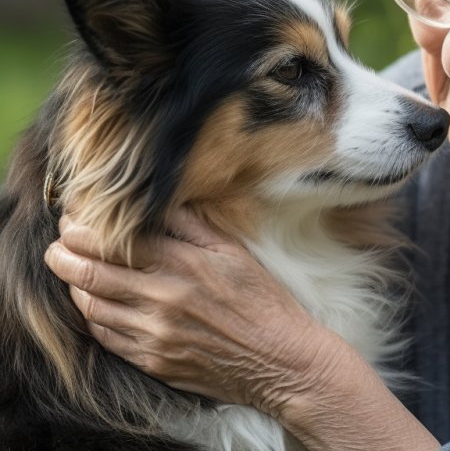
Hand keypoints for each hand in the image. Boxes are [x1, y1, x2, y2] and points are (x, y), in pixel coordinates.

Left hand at [43, 207, 328, 415]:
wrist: (277, 358)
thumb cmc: (261, 299)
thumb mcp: (233, 251)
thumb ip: (192, 225)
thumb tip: (158, 203)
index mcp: (184, 264)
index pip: (116, 242)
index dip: (84, 230)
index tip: (73, 220)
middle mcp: (163, 299)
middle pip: (93, 275)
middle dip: (64, 256)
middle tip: (56, 246)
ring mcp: (154, 335)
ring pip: (93, 308)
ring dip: (72, 287)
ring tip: (70, 273)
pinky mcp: (152, 361)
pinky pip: (107, 338)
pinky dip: (92, 318)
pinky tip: (93, 305)